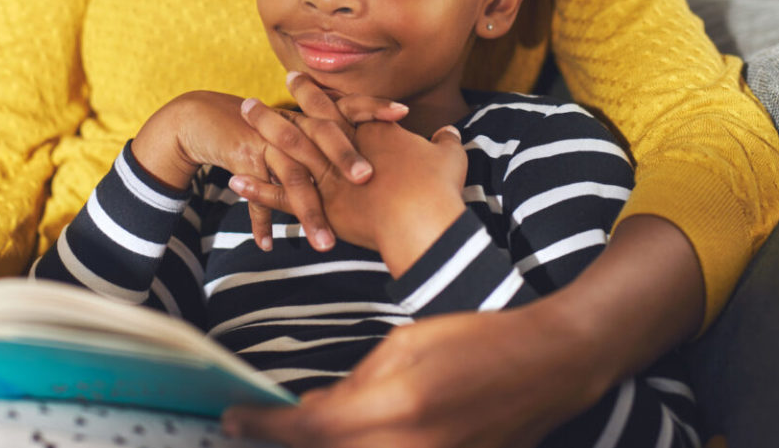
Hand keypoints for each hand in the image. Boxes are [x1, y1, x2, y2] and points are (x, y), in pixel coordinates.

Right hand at [131, 84, 403, 251]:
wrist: (209, 118)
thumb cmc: (267, 128)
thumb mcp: (301, 128)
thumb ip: (336, 141)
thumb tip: (385, 161)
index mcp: (313, 116)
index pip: (349, 106)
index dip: (375, 107)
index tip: (404, 114)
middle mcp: (295, 126)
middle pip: (323, 138)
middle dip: (344, 157)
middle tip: (366, 179)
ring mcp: (269, 143)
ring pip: (292, 178)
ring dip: (307, 213)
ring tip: (325, 245)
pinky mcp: (244, 159)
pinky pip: (255, 196)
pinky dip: (261, 221)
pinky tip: (268, 245)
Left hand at [222, 303, 600, 447]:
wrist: (547, 368)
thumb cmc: (477, 341)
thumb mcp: (406, 344)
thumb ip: (355, 383)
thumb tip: (311, 411)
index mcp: (396, 407)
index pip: (309, 429)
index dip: (262, 427)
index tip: (231, 418)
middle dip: (288, 442)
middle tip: (255, 426)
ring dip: (324, 446)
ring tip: (302, 428)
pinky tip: (348, 435)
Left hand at [234, 75, 463, 267]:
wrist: (423, 220)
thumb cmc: (438, 189)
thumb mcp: (448, 158)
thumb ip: (445, 143)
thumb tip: (450, 133)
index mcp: (372, 133)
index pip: (338, 107)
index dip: (315, 94)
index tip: (296, 79)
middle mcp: (344, 149)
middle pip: (302, 123)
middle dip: (275, 112)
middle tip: (250, 102)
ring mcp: (328, 176)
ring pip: (286, 150)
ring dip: (260, 135)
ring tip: (237, 128)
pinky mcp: (320, 205)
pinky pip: (281, 196)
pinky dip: (257, 188)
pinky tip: (234, 179)